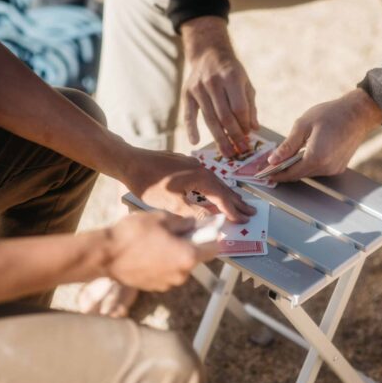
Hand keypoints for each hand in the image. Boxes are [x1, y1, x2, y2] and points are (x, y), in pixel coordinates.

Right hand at [105, 211, 214, 291]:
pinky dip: (163, 264)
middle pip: (195, 257)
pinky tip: (148, 252)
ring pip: (180, 266)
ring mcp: (168, 284)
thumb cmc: (133, 234)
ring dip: (175, 254)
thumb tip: (193, 224)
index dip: (211, 237)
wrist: (105, 255)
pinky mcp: (155, 287)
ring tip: (157, 241)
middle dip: (190, 244)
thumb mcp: (161, 218)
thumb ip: (183, 222)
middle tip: (176, 231)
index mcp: (188, 256)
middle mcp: (182, 274)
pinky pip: (167, 273)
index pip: (213, 249)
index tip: (205, 229)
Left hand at [122, 149, 255, 222]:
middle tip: (251, 212)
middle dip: (237, 201)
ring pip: (215, 182)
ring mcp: (192, 164)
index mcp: (200, 177)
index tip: (244, 221)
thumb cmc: (148, 182)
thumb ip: (194, 212)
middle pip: (223, 188)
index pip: (222, 197)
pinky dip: (215, 188)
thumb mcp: (171, 202)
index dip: (233, 211)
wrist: (129, 161)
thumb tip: (212, 221)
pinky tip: (214, 192)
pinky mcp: (184, 164)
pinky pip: (206, 178)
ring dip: (227, 194)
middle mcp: (200, 168)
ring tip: (238, 203)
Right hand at [181, 17, 258, 157]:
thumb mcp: (245, 83)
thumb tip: (254, 129)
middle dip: (234, 136)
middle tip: (240, 151)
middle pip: (225, 116)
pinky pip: (189, 114)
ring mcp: (198, 88)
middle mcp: (214, 82)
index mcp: (232, 77)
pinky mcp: (187, 93)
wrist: (209, 53)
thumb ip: (250, 106)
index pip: (239, 108)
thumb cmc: (231, 72)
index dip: (244, 124)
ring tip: (227, 153)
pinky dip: (191, 129)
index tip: (248, 137)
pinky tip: (195, 142)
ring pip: (210, 119)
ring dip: (219, 138)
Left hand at [267, 89, 381, 181]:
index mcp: (316, 157)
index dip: (275, 174)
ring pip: (308, 173)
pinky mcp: (339, 167)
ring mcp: (334, 169)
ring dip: (295, 168)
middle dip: (283, 171)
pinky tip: (301, 155)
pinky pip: (318, 170)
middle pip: (299, 175)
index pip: (290, 173)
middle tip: (269, 165)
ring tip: (283, 159)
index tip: (263, 173)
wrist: (359, 112)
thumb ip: (287, 146)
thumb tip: (273, 160)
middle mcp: (326, 167)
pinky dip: (307, 164)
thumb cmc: (332, 114)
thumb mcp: (303, 125)